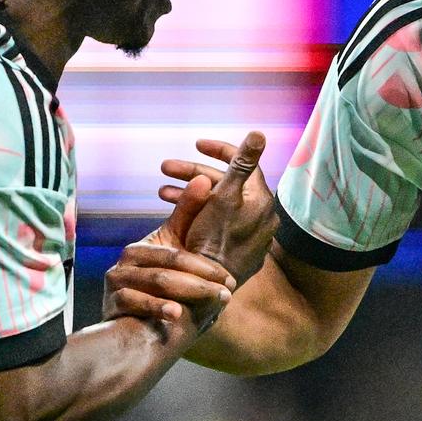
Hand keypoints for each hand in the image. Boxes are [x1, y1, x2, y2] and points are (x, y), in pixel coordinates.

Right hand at [101, 174, 236, 332]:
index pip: (176, 253)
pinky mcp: (111, 303)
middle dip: (202, 282)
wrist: (136, 327)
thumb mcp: (175, 252)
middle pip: (168, 268)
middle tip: (227, 293)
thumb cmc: (161, 288)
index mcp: (140, 248)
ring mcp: (116, 282)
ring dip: (189, 295)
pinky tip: (177, 315)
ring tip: (214, 303)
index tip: (229, 279)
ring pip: (156, 283)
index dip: (205, 266)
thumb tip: (205, 178)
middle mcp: (125, 261)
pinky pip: (136, 302)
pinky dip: (158, 308)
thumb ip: (189, 217)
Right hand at [156, 132, 278, 284]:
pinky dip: (199, 214)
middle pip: (226, 184)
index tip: (195, 144)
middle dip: (193, 174)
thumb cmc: (215, 240)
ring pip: (218, 204)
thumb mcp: (224, 195)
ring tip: (161, 194)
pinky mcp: (238, 251)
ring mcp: (249, 235)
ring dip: (190, 194)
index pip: (243, 162)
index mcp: (259, 199)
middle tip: (164, 170)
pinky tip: (176, 214)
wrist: (209, 287)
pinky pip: (219, 223)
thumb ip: (242, 163)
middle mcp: (261, 216)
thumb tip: (259, 132)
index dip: (218, 149)